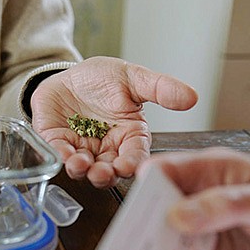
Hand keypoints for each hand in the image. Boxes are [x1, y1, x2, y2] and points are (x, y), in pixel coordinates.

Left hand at [30, 56, 197, 187]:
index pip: (135, 155)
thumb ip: (160, 89)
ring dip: (82, 170)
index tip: (129, 166)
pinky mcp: (58, 144)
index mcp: (128, 137)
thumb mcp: (132, 77)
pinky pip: (59, 155)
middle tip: (104, 173)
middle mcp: (106, 150)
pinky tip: (63, 155)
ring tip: (81, 164)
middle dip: (106, 174)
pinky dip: (60, 157)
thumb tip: (191, 97)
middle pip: (109, 170)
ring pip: (84, 168)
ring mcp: (82, 150)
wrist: (69, 74)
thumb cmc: (102, 79)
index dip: (132, 163)